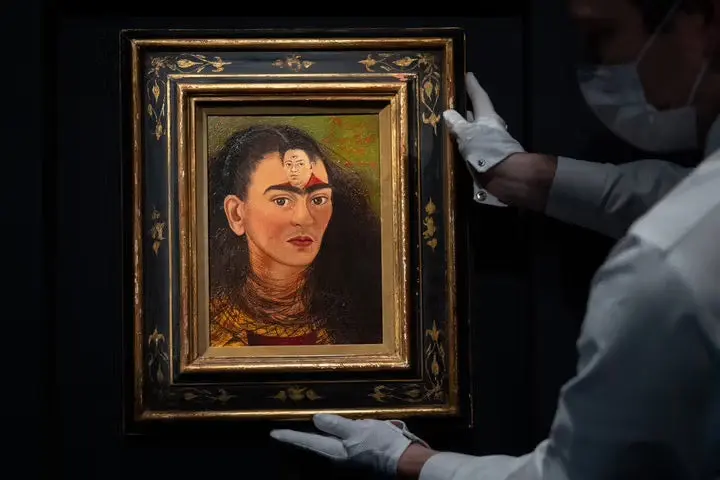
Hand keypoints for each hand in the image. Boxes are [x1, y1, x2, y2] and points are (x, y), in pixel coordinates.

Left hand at [270, 413, 429, 475]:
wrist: (403, 460)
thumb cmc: (380, 444)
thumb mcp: (358, 431)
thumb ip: (336, 426)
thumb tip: (316, 420)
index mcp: (335, 451)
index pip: (307, 441)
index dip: (290, 436)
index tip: (274, 433)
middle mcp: (337, 457)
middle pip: (313, 446)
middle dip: (298, 440)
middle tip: (283, 434)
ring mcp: (347, 458)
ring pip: (323, 447)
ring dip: (310, 441)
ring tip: (298, 434)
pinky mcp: (356, 455)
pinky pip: (335, 446)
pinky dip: (327, 439)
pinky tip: (327, 435)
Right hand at [443, 72, 526, 205]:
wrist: (504, 176)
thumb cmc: (487, 149)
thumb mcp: (468, 134)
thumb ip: (457, 124)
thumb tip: (448, 112)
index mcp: (487, 117)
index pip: (479, 97)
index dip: (473, 86)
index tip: (468, 75)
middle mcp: (489, 127)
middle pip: (476, 114)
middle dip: (466, 108)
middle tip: (452, 101)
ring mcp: (488, 143)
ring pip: (473, 130)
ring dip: (463, 127)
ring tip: (448, 123)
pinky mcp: (485, 157)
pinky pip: (471, 145)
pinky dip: (462, 142)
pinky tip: (452, 145)